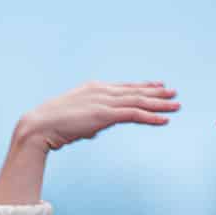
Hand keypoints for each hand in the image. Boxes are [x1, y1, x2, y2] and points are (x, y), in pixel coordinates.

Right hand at [0, 82, 178, 203]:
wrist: (39, 126)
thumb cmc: (53, 126)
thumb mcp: (75, 118)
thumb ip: (89, 120)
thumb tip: (94, 128)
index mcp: (94, 88)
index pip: (125, 87)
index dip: (143, 87)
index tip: (158, 86)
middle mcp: (102, 91)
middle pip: (136, 91)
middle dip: (157, 93)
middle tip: (174, 94)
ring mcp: (104, 102)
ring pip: (139, 102)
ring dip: (159, 105)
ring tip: (176, 106)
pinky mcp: (105, 115)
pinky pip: (134, 115)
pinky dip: (150, 117)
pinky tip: (163, 120)